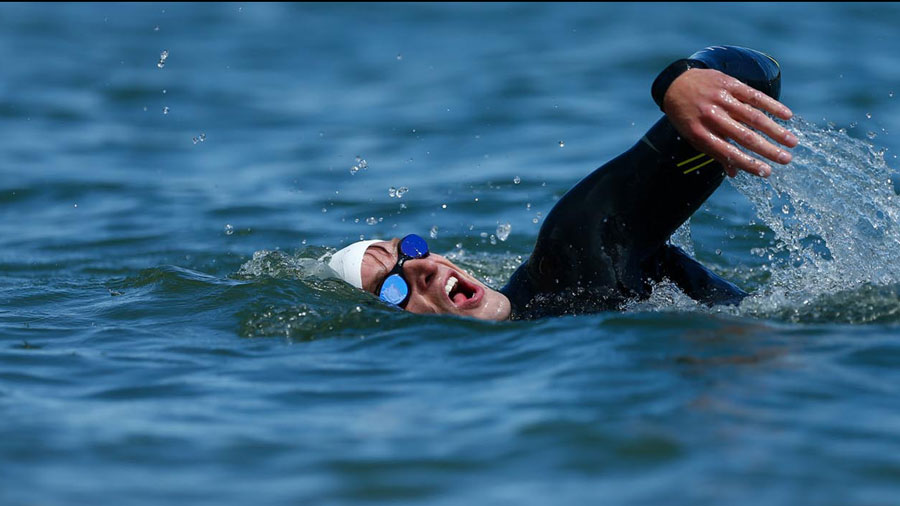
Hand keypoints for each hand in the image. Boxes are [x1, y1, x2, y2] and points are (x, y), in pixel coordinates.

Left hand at [663, 68, 798, 177]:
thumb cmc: (687, 116)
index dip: (748, 164)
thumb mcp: (693, 136)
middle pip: (745, 136)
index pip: (728, 153)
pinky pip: (754, 95)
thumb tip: (735, 173)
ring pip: (753, 117)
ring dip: (776, 130)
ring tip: (792, 142)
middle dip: (768, 150)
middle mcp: (711, 116)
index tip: (767, 172)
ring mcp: (721, 99)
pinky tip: (787, 115)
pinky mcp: (730, 84)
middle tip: (786, 159)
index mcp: (700, 134)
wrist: (676, 83)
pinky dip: (772, 105)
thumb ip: (715, 152)